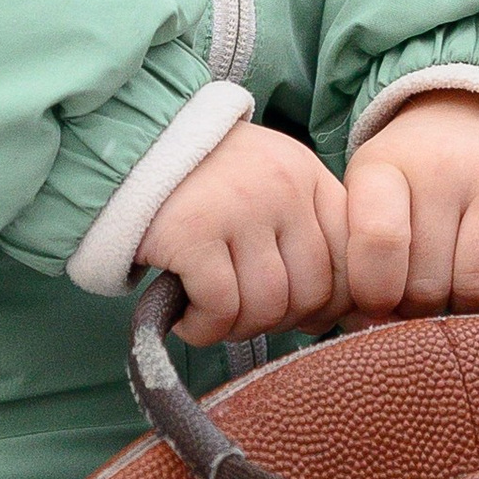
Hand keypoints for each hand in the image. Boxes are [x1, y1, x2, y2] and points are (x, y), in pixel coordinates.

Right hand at [137, 123, 347, 348]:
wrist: (127, 150)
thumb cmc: (203, 184)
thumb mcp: (268, 189)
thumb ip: (306, 237)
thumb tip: (342, 317)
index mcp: (308, 174)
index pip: (351, 258)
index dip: (332, 303)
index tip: (302, 317)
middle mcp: (283, 186)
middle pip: (312, 292)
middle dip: (280, 320)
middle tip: (243, 313)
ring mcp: (239, 207)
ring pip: (268, 307)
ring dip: (239, 328)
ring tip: (213, 313)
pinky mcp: (192, 233)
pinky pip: (221, 310)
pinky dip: (204, 328)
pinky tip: (187, 316)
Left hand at [343, 91, 478, 316]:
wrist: (475, 120)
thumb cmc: (411, 191)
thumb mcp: (365, 207)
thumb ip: (362, 267)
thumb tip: (371, 325)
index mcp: (382, 165)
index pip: (380, 239)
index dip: (377, 290)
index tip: (381, 300)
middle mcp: (441, 162)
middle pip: (428, 285)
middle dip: (423, 307)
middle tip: (427, 282)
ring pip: (478, 288)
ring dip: (469, 305)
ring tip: (461, 275)